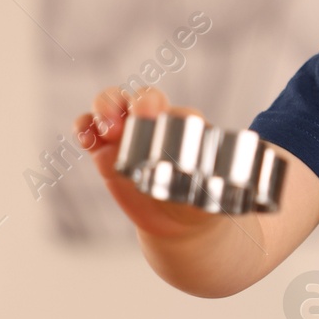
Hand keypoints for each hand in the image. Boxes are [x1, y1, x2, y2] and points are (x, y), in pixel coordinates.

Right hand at [73, 85, 218, 239]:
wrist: (179, 222)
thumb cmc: (202, 200)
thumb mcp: (211, 196)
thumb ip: (212, 189)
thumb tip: (235, 192)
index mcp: (187, 128)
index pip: (177, 112)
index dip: (166, 112)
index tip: (155, 116)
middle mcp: (157, 124)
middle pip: (141, 97)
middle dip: (134, 102)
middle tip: (128, 120)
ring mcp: (129, 133)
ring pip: (112, 104)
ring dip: (105, 106)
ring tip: (107, 128)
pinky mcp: (106, 149)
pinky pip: (90, 129)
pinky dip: (83, 127)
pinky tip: (85, 138)